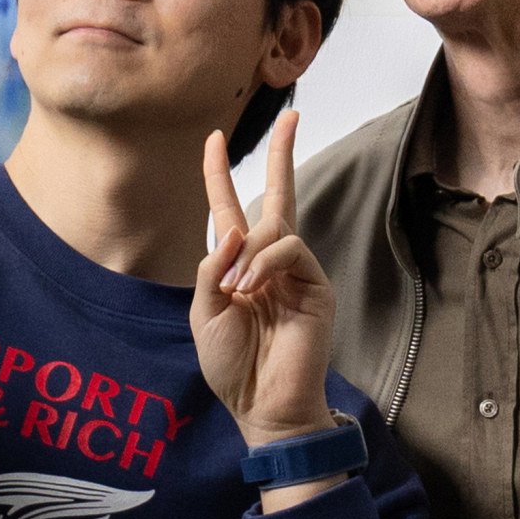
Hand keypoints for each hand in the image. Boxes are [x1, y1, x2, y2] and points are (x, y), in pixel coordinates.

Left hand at [192, 115, 340, 476]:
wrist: (263, 405)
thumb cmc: (231, 366)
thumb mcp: (204, 312)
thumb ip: (212, 268)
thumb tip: (236, 234)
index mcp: (238, 267)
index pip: (230, 210)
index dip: (219, 175)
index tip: (214, 138)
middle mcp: (269, 263)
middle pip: (278, 196)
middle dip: (284, 155)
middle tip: (293, 113)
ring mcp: (296, 273)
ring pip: (275, 227)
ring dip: (248, 254)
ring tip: (236, 293)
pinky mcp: (316, 285)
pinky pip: (291, 249)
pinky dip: (266, 263)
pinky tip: (252, 290)